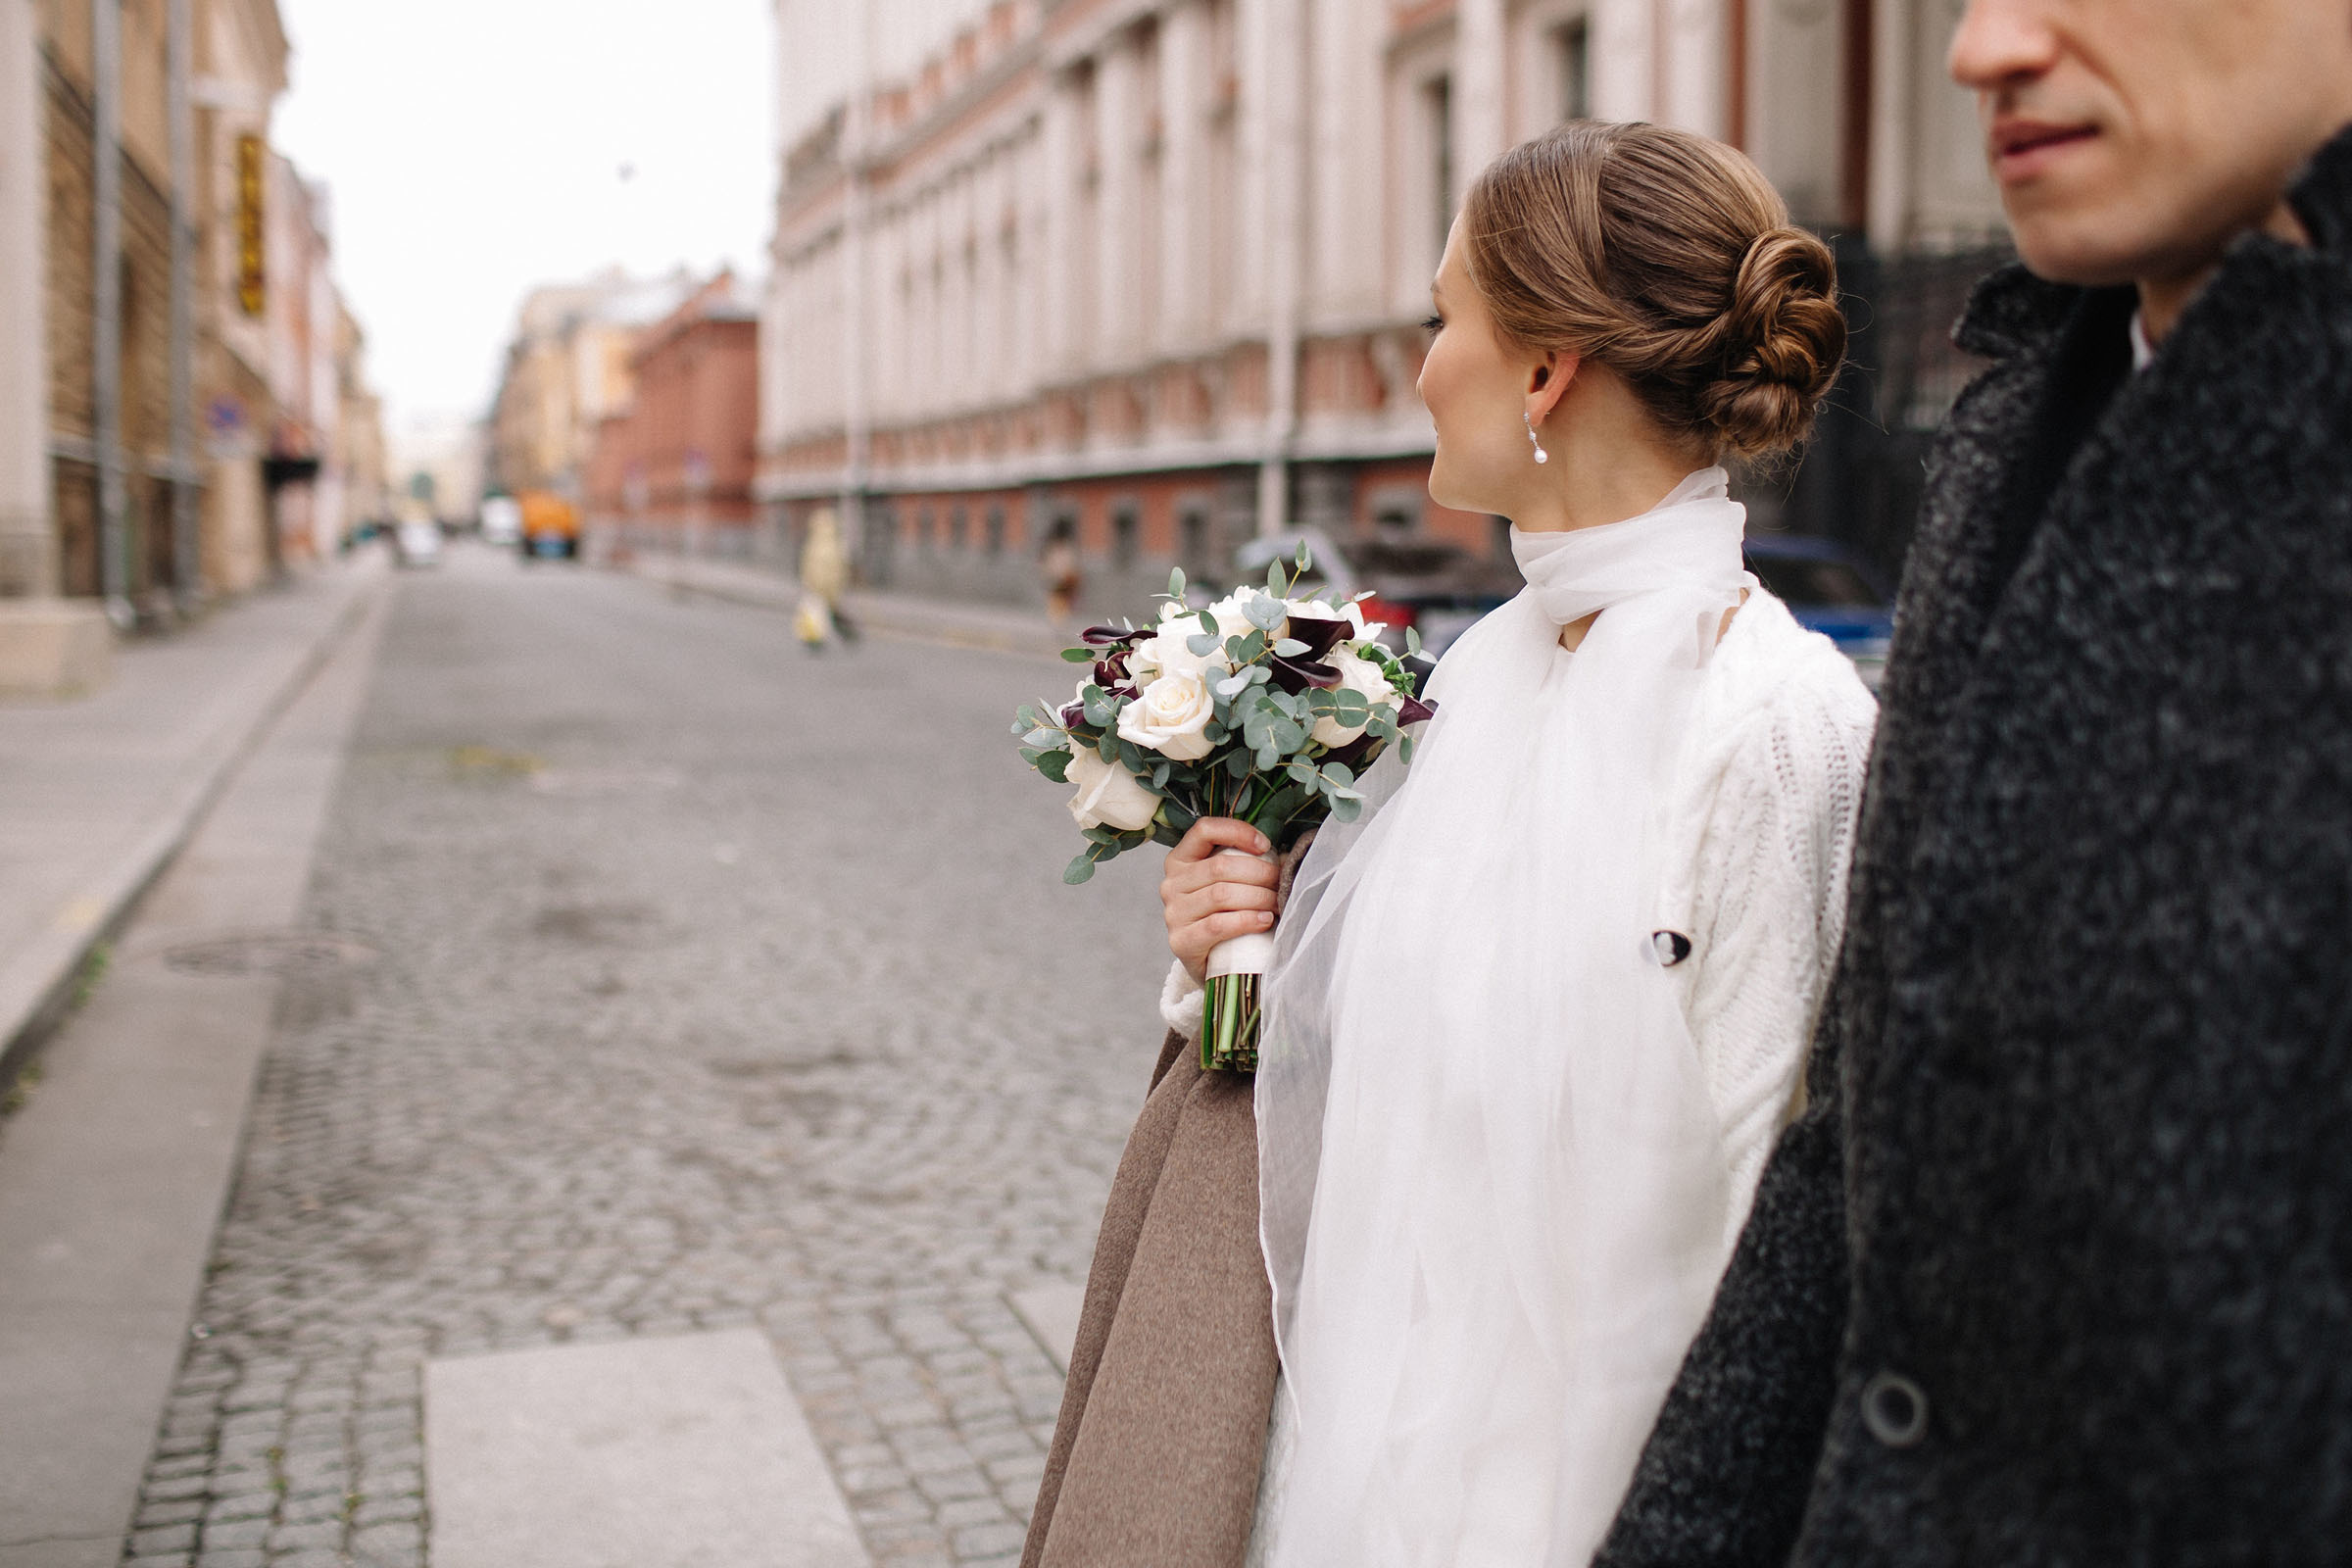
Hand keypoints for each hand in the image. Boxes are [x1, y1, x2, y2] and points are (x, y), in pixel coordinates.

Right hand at [1161, 817, 1277, 982]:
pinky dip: (1246, 920)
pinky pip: (1217, 925)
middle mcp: (1172, 883)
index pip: (1204, 830)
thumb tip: (1282, 856)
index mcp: (1181, 860)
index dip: (1237, 831)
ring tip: (1277, 903)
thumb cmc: (1226, 915)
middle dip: (1260, 873)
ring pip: (1221, 895)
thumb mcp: (1229, 883)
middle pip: (1220, 867)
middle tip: (1281, 883)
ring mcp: (1174, 913)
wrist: (1212, 964)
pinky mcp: (1181, 941)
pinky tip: (1264, 920)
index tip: (1265, 846)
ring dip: (1258, 897)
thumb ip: (1244, 864)